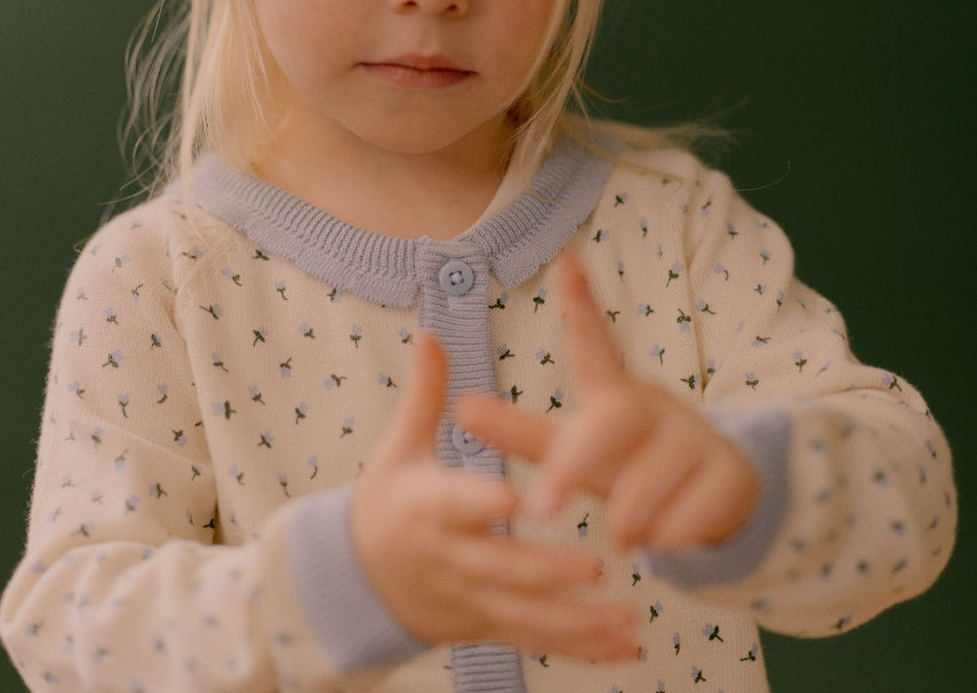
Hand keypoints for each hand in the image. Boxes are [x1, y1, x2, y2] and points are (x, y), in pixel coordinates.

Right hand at [351, 333, 638, 660]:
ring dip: (577, 623)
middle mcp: (449, 559)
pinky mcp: (485, 625)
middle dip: (546, 572)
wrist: (356, 581)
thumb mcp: (398, 448)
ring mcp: (469, 599)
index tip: (516, 497)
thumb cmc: (386, 502)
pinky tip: (626, 651)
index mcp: (426, 508)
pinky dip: (579, 650)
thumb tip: (430, 334)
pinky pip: (534, 641)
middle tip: (595, 566)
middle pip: (499, 569)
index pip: (454, 505)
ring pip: (524, 616)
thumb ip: (424, 394)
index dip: (481, 502)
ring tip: (629, 621)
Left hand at [457, 253, 758, 552]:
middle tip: (540, 508)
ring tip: (621, 537)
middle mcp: (653, 405)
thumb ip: (517, 431)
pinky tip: (668, 537)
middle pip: (613, 420)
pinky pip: (692, 515)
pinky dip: (671, 537)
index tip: (567, 260)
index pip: (594, 343)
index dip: (581, 304)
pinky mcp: (729, 472)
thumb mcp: (572, 446)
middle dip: (572, 465)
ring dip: (628, 518)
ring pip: (650, 481)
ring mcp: (695, 435)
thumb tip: (459, 406)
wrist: (711, 495)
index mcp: (612, 393)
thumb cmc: (624, 460)